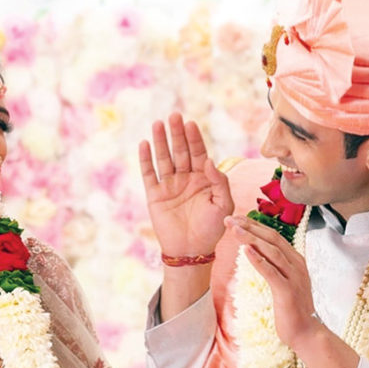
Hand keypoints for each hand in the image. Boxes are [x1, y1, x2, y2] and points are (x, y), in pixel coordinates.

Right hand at [139, 113, 233, 256]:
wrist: (192, 251)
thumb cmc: (212, 229)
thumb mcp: (223, 205)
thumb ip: (220, 182)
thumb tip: (208, 159)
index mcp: (204, 178)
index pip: (198, 152)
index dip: (194, 138)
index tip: (190, 124)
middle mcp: (186, 178)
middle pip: (180, 151)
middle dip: (177, 134)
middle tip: (174, 116)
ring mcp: (169, 186)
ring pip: (164, 158)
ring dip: (161, 141)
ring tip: (158, 124)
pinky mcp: (155, 196)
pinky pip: (149, 174)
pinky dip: (146, 159)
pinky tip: (144, 144)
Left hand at [226, 215, 323, 350]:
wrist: (306, 333)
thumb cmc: (292, 310)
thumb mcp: (284, 283)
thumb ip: (274, 267)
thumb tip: (255, 254)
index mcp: (295, 260)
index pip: (274, 236)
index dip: (255, 225)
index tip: (237, 219)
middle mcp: (296, 264)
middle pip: (272, 238)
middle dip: (250, 226)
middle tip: (230, 219)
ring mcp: (293, 277)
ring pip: (272, 251)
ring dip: (251, 238)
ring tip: (234, 229)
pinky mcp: (287, 291)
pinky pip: (271, 272)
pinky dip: (258, 260)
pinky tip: (245, 251)